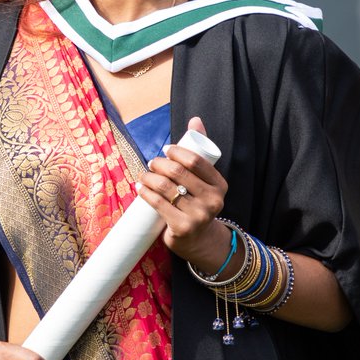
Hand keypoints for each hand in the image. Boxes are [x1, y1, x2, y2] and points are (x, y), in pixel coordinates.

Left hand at [137, 116, 231, 268]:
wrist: (198, 240)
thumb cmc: (197, 202)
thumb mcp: (204, 179)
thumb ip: (200, 150)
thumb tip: (195, 120)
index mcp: (220, 184)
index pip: (196, 160)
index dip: (177, 151)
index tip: (165, 150)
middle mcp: (213, 200)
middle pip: (178, 172)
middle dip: (159, 163)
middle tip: (151, 163)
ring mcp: (198, 215)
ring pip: (165, 187)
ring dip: (149, 176)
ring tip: (144, 174)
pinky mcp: (182, 227)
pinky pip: (158, 204)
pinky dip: (145, 192)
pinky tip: (140, 187)